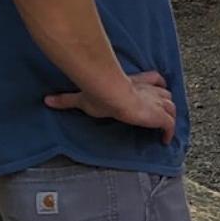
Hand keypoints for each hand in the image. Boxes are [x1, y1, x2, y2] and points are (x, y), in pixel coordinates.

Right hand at [46, 69, 177, 143]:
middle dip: (164, 102)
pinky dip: (170, 133)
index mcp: (135, 84)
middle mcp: (149, 92)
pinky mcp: (160, 116)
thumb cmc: (99, 94)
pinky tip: (165, 141)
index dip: (156, 85)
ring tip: (164, 127)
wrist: (112, 95)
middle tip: (161, 112)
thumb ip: (66, 99)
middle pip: (165, 94)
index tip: (156, 89)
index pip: (154, 79)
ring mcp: (156, 103)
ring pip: (171, 107)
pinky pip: (170, 125)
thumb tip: (47, 100)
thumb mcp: (81, 98)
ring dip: (169, 117)